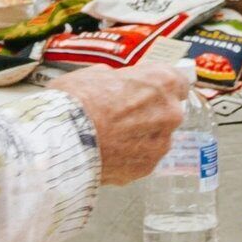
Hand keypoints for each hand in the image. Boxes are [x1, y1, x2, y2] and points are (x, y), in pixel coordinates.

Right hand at [66, 56, 195, 184]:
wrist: (62, 141)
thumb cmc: (76, 101)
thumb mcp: (93, 74)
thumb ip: (116, 79)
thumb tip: (114, 82)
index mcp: (161, 82)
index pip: (178, 81)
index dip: (160, 86)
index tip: (148, 90)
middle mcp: (170, 112)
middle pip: (168, 111)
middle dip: (149, 112)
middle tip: (121, 115)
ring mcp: (161, 143)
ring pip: (156, 137)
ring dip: (140, 137)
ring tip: (110, 138)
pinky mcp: (148, 167)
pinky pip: (143, 158)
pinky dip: (129, 156)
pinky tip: (108, 152)